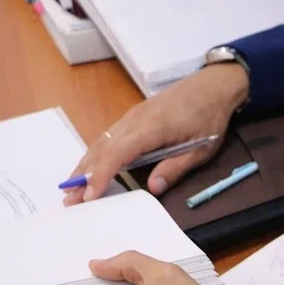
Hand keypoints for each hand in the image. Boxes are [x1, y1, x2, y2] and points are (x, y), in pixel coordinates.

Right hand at [64, 64, 248, 204]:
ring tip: (72, 187)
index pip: (118, 154)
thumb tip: (153, 188)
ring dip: (85, 164)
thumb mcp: (201, 148)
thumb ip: (176, 168)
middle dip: (83, 174)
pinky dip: (96, 153)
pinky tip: (91, 166)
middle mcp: (135, 120)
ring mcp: (132, 116)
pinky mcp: (134, 116)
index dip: (101, 175)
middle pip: (102, 148)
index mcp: (152, 128)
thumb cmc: (210, 117)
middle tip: (69, 199)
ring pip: (102, 141)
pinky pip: (109, 136)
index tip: (88, 196)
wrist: (214, 85)